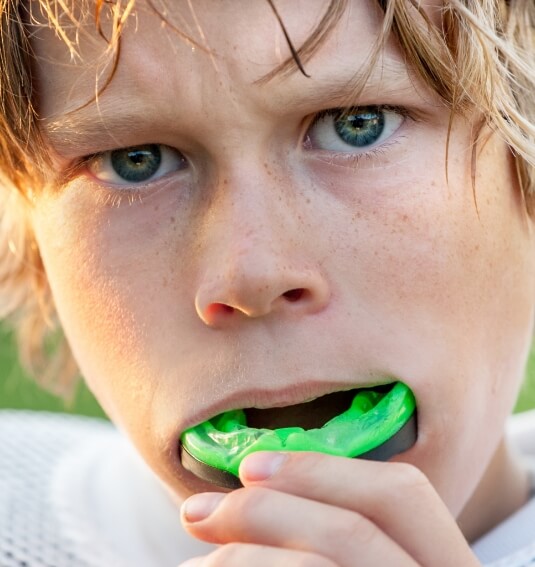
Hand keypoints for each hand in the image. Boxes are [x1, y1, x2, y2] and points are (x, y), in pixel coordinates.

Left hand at [179, 452, 480, 565]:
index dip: (322, 469)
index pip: (402, 495)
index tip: (249, 467)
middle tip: (196, 512)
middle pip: (355, 531)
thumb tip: (259, 484)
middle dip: (265, 510)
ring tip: (196, 565)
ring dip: (241, 556)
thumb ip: (336, 534)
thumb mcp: (362, 556)